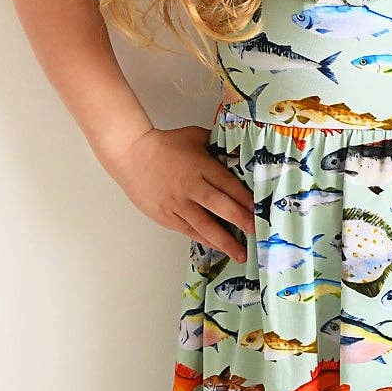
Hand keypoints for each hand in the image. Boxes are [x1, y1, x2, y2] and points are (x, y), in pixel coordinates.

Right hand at [108, 124, 255, 262]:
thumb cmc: (165, 144)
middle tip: (256, 231)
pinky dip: (204, 239)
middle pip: (219, 205)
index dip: (245, 198)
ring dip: (224, 240)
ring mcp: (177, 203)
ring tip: (240, 254)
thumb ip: (216, 144)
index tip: (260, 210)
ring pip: (204, 225)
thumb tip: (238, 151)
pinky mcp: (166, 215)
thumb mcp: (194, 136)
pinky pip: (188, 230)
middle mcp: (190, 186)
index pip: (228, 184)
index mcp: (200, 165)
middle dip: (239, 220)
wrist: (130, 153)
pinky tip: (217, 247)